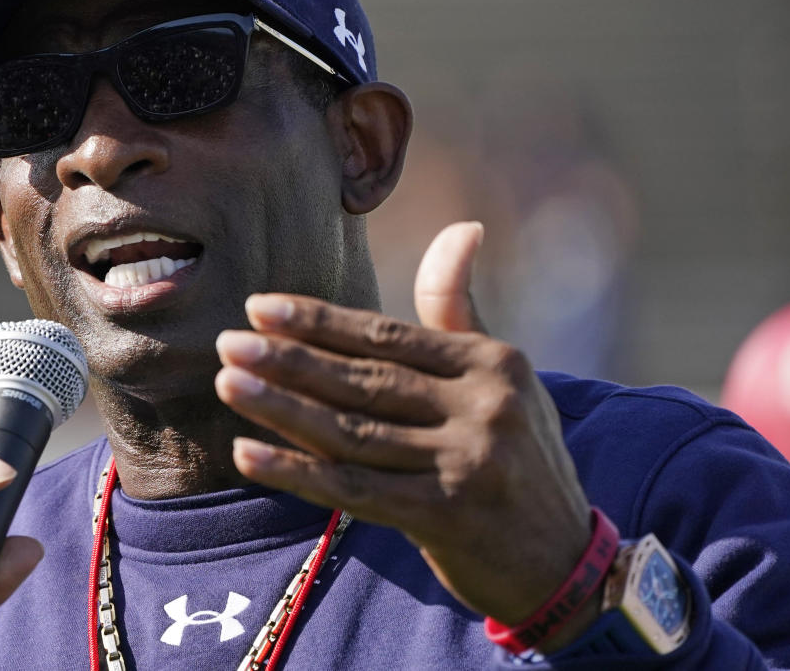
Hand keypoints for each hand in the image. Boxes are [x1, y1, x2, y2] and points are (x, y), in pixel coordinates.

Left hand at [214, 222, 594, 637]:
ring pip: (353, 432)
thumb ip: (460, 311)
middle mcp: (484, 407)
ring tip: (226, 384)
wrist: (563, 560)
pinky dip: (296, 472)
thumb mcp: (504, 378)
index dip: (319, 321)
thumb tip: (460, 228)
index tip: (258, 307)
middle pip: (365, 379)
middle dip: (289, 360)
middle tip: (228, 343)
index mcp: (493, 362)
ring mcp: (467, 463)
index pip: (388, 335)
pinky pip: (354, 490)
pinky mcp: (445, 517)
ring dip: (282, 408)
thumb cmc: (518, 456)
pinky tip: (248, 454)